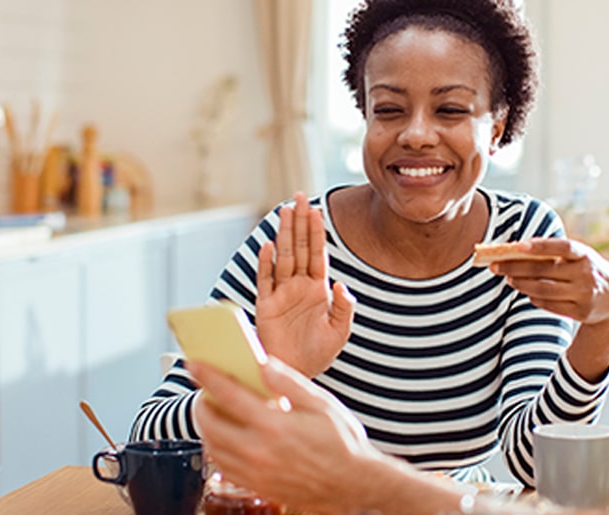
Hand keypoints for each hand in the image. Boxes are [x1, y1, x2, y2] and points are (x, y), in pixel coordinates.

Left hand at [189, 358, 390, 512]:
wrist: (353, 485)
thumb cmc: (342, 443)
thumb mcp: (321, 404)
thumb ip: (289, 382)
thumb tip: (263, 363)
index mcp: (275, 425)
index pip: (229, 395)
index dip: (208, 376)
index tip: (195, 364)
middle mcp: (260, 451)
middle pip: (210, 424)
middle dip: (200, 403)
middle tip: (204, 391)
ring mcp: (256, 472)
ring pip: (212, 448)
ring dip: (206, 427)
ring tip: (213, 412)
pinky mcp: (257, 486)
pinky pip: (223, 467)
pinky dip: (217, 450)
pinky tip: (226, 438)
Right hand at [253, 193, 355, 377]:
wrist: (296, 374)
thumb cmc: (318, 354)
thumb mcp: (339, 332)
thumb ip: (344, 308)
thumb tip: (343, 285)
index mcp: (318, 290)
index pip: (317, 254)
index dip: (317, 232)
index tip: (317, 210)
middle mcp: (298, 286)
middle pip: (298, 248)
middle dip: (299, 222)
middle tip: (299, 197)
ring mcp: (281, 294)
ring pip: (282, 257)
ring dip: (283, 234)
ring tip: (285, 210)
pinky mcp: (266, 306)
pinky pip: (265, 280)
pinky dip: (266, 263)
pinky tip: (267, 246)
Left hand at [489, 238, 608, 326]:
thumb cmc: (586, 270)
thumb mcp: (579, 257)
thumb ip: (554, 254)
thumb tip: (515, 251)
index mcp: (584, 255)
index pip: (562, 247)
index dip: (541, 246)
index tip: (519, 245)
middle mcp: (585, 274)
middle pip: (544, 271)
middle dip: (516, 268)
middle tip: (496, 266)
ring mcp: (583, 294)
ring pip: (544, 290)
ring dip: (522, 285)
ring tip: (509, 280)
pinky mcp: (580, 312)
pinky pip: (550, 305)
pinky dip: (535, 299)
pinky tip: (527, 293)